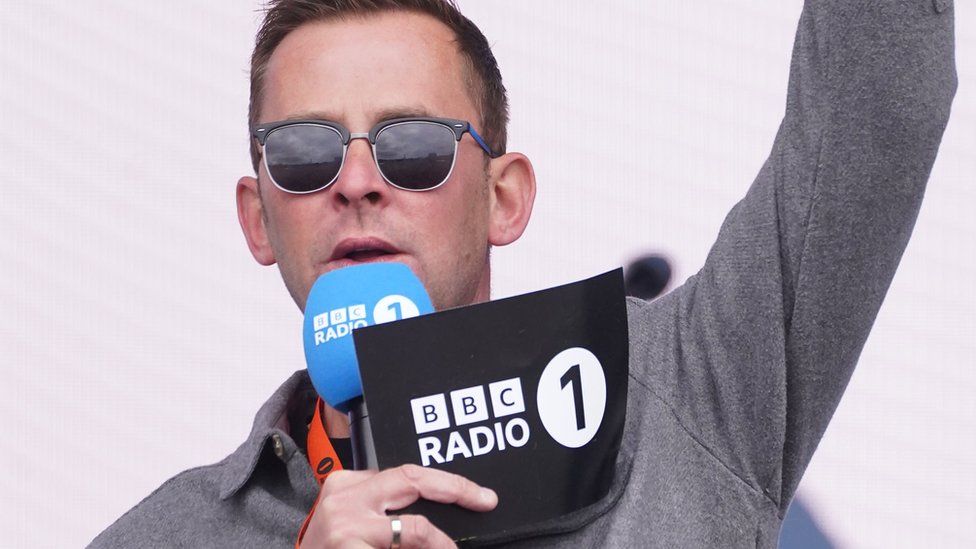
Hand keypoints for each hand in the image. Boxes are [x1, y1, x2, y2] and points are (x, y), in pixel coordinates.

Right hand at [299, 464, 497, 547]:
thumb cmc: (330, 548)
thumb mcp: (352, 517)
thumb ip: (384, 507)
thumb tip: (437, 508)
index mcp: (348, 483)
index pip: (408, 474)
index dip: (448, 482)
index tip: (478, 495)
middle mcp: (346, 500)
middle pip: (413, 482)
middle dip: (455, 490)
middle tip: (483, 501)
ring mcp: (345, 528)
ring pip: (414, 528)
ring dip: (440, 543)